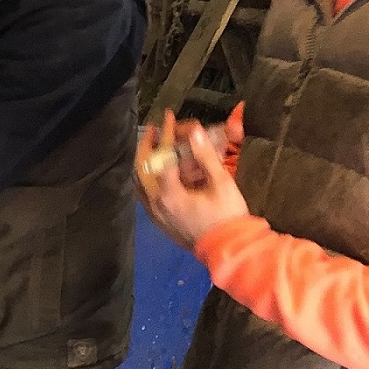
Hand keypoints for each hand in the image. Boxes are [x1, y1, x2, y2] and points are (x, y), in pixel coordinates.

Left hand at [136, 111, 248, 250]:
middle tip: (153, 128)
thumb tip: (194, 131)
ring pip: (140, 183)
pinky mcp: (159, 222)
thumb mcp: (221, 183)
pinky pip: (145, 196)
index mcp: (169, 194)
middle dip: (147, 146)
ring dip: (144, 163)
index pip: (160, 157)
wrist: (228, 250)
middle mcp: (155, 204)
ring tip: (151, 147)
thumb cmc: (228, 216)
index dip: (164, 134)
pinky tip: (154, 172)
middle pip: (141, 169)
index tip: (169, 118)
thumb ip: (205, 156)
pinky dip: (146, 179)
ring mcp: (155, 215)